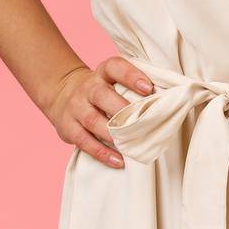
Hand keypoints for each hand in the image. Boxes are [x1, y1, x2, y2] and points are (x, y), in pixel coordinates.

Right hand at [39, 56, 154, 169]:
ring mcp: (75, 107)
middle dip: (121, 109)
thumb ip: (132, 88)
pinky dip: (102, 152)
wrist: (62, 94)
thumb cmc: (101, 91)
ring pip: (92, 119)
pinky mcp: (68, 127)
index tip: (148, 89)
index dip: (131, 76)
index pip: (114, 67)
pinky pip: (84, 141)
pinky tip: (118, 160)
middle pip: (101, 94)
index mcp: (102, 73)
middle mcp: (87, 88)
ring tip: (130, 146)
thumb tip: (166, 102)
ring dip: (112, 134)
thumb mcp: (112, 81)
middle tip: (140, 122)